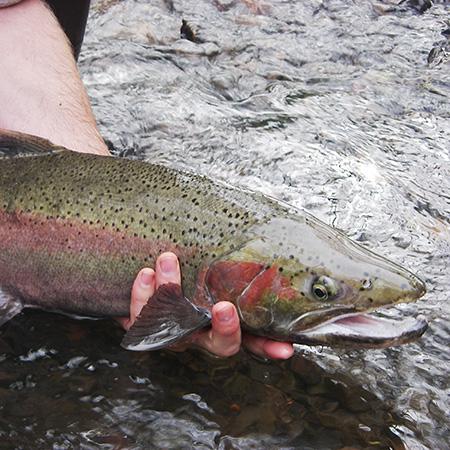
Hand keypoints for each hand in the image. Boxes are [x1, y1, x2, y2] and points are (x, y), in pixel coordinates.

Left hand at [118, 252, 293, 359]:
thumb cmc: (190, 268)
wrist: (139, 277)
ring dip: (171, 293)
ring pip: (175, 328)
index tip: (285, 349)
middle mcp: (201, 332)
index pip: (253, 340)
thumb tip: (264, 226)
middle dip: (225, 330)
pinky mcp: (144, 327)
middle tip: (224, 307)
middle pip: (220, 345)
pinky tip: (145, 273)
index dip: (269, 347)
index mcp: (223, 322)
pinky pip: (141, 319)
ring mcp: (174, 332)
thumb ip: (231, 258)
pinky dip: (142, 295)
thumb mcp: (212, 265)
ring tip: (168, 259)